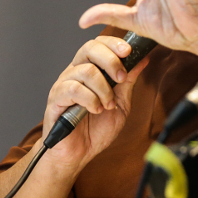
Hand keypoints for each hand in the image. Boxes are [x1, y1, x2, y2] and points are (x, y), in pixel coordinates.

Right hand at [42, 36, 150, 168]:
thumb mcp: (121, 103)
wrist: (78, 154)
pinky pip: (73, 89)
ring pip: (85, 71)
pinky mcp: (56, 99)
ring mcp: (63, 84)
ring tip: (108, 106)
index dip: (113, 43)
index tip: (129, 51)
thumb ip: (128, 81)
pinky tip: (95, 110)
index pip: (98, 44)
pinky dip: (90, 99)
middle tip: (121, 78)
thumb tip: (142, 58)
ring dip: (103, 89)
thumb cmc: (96, 129)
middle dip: (111, 60)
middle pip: (89, 48)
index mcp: (90, 70)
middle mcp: (75, 72)